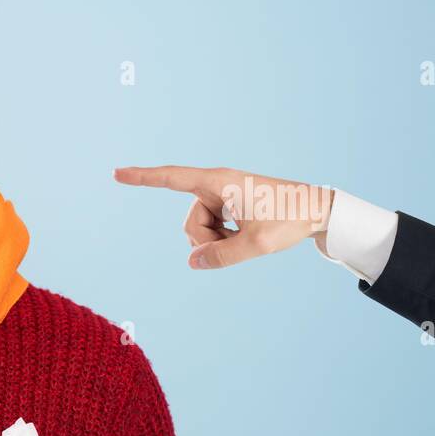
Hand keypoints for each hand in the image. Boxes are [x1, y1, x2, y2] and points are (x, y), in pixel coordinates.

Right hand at [113, 165, 333, 268]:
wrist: (317, 210)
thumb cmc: (290, 220)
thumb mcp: (255, 244)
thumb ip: (221, 256)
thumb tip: (193, 261)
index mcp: (219, 183)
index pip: (172, 179)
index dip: (143, 178)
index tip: (117, 174)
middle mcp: (217, 186)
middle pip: (189, 221)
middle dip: (205, 240)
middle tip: (237, 242)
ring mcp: (222, 196)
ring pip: (200, 228)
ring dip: (216, 241)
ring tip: (245, 239)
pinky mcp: (229, 206)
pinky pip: (212, 228)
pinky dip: (223, 238)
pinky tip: (245, 235)